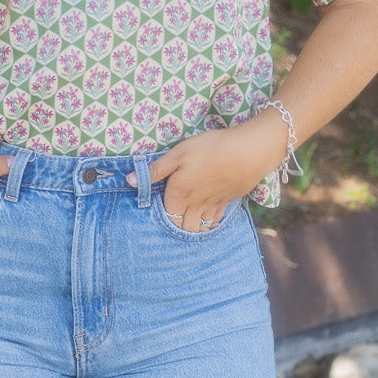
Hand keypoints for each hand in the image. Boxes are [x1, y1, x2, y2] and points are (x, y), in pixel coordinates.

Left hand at [127, 112, 288, 230]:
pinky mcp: (228, 202)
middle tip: (172, 221)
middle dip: (176, 228)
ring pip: (199, 227)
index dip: (161, 218)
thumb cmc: (210, 149)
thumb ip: (155, 170)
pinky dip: (208, 224)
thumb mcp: (178, 154)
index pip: (166, 217)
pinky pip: (214, 221)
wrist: (249, 151)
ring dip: (192, 228)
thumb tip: (129, 182)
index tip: (157, 214)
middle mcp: (195, 205)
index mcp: (179, 194)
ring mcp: (213, 205)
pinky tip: (206, 220)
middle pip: (183, 228)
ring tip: (187, 224)